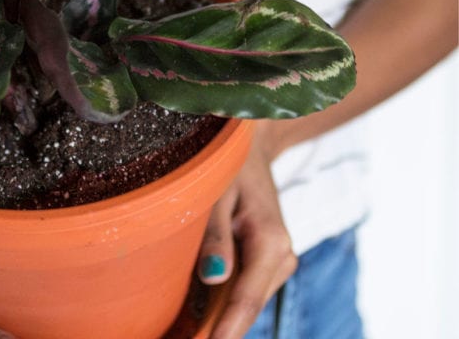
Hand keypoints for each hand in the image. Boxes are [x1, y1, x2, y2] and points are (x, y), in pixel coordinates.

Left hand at [196, 127, 295, 338]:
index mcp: (272, 242)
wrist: (254, 146)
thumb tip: (213, 279)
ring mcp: (278, 263)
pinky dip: (222, 302)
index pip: (247, 299)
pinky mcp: (269, 263)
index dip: (225, 330)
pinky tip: (196, 314)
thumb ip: (215, 235)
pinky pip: (244, 290)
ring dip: (217, 318)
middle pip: (245, 307)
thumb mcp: (217, 191)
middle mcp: (282, 258)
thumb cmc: (231, 164)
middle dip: (216, 329)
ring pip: (245, 302)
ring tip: (183, 332)